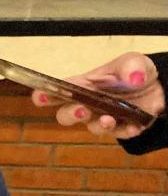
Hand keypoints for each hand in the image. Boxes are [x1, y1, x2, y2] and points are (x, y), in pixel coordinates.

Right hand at [31, 52, 164, 138]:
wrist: (157, 88)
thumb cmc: (134, 72)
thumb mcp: (133, 62)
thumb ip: (130, 66)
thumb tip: (133, 78)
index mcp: (83, 85)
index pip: (58, 90)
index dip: (44, 94)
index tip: (40, 96)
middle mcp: (87, 104)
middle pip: (66, 115)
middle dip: (70, 115)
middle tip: (81, 110)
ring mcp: (101, 117)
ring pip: (91, 127)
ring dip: (99, 125)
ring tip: (109, 119)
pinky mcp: (120, 128)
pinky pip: (118, 134)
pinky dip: (126, 131)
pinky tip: (134, 126)